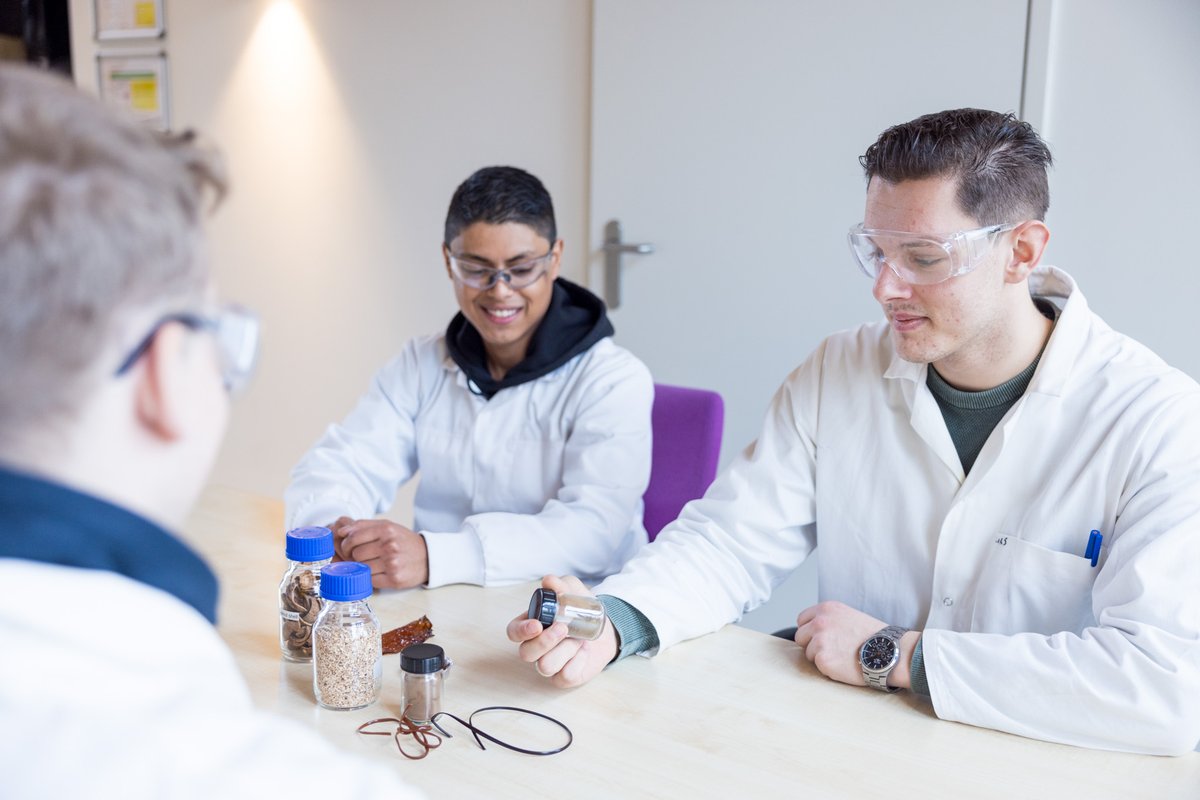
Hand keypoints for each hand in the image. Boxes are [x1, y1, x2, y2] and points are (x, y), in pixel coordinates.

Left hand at [332, 517, 429, 588]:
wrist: (428, 557)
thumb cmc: (403, 541)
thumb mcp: (387, 526)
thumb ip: (362, 525)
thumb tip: (340, 531)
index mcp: (386, 529)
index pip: (353, 537)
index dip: (346, 544)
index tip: (348, 547)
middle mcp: (390, 545)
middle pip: (355, 554)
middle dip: (355, 556)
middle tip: (364, 556)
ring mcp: (392, 563)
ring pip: (362, 568)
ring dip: (363, 567)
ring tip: (373, 563)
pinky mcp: (394, 579)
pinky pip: (370, 580)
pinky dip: (371, 577)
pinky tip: (380, 572)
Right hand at [506, 575, 617, 688]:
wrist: (604, 628)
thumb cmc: (580, 610)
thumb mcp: (573, 591)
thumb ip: (560, 584)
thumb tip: (549, 581)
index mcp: (531, 625)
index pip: (513, 632)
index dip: (521, 631)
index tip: (537, 624)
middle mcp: (535, 647)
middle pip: (526, 653)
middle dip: (544, 642)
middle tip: (564, 629)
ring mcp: (548, 663)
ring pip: (545, 666)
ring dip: (565, 651)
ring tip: (579, 639)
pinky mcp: (563, 677)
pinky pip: (564, 676)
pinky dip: (577, 662)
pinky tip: (584, 650)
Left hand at [793, 601, 917, 689]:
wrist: (888, 651)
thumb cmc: (872, 636)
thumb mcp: (848, 616)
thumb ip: (828, 619)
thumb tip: (812, 629)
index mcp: (826, 609)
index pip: (802, 620)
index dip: (810, 631)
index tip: (819, 637)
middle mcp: (819, 622)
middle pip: (800, 637)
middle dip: (811, 645)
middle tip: (832, 649)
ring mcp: (820, 641)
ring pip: (808, 653)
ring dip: (821, 657)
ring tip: (842, 656)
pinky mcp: (823, 659)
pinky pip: (818, 666)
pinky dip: (829, 668)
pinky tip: (844, 664)